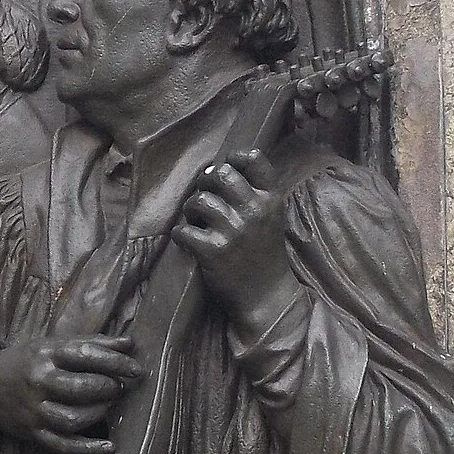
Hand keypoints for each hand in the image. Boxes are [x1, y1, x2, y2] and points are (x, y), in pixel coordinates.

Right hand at [0, 335, 139, 453]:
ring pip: (74, 419)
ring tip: (108, 405)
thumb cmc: (26, 360)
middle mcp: (39, 381)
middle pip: (82, 388)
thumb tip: (130, 343)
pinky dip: (88, 449)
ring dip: (99, 413)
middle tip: (118, 387)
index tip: (136, 369)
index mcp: (46, 354)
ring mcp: (35, 410)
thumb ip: (92, 343)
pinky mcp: (33, 433)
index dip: (116, 363)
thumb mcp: (53, 344)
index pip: (87, 356)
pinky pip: (63, 445)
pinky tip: (108, 447)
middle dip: (108, 388)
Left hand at [171, 150, 293, 312]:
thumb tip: (217, 169)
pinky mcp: (213, 251)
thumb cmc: (264, 253)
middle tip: (204, 196)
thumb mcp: (272, 217)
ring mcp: (233, 230)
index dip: (235, 158)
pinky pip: (183, 230)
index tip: (226, 167)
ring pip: (199, 200)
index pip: (254, 159)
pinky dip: (181, 234)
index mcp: (270, 200)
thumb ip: (254, 193)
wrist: (267, 296)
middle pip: (220, 174)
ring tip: (196, 220)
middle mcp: (254, 211)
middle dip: (205, 182)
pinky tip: (188, 239)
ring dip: (191, 209)